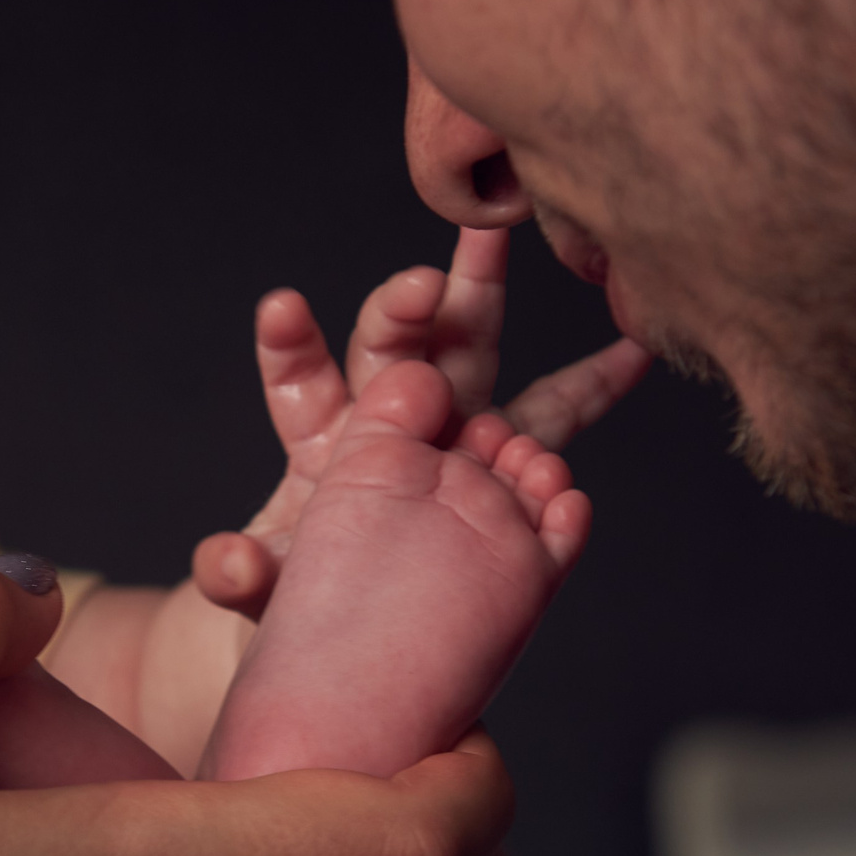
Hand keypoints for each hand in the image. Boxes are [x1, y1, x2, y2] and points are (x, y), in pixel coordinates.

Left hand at [195, 227, 645, 617]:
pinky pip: (553, 421)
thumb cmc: (304, 592)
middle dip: (405, 307)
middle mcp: (387, 415)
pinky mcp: (505, 463)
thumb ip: (245, 575)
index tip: (281, 307)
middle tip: (422, 284)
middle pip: (394, 343)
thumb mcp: (268, 588)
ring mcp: (451, 431)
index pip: (301, 376)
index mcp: (323, 435)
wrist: (361, 627)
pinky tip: (635, 348)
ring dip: (482, 293)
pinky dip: (595, 385)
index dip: (291, 342)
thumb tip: (221, 563)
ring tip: (505, 229)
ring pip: (471, 351)